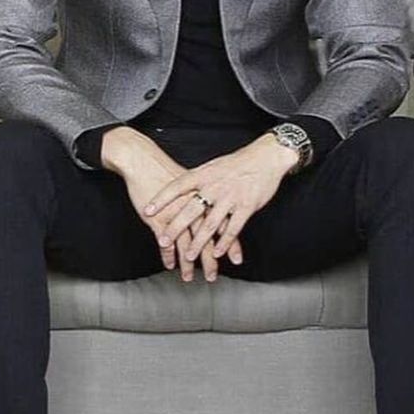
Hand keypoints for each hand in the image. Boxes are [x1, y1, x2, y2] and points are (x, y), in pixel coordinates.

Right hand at [101, 127, 242, 280]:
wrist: (144, 160)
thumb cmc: (166, 169)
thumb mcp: (193, 180)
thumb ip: (206, 195)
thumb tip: (218, 206)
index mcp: (205, 198)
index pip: (223, 224)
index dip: (229, 243)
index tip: (235, 259)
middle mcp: (193, 207)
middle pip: (205, 239)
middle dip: (209, 260)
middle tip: (213, 276)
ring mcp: (176, 213)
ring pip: (186, 244)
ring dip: (188, 263)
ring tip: (190, 278)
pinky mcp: (159, 217)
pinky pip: (165, 241)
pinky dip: (168, 255)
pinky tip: (170, 265)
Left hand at [145, 134, 297, 263]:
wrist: (265, 157)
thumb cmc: (237, 163)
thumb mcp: (212, 167)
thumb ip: (197, 180)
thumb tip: (179, 189)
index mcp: (204, 174)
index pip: (177, 186)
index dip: (162, 199)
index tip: (148, 210)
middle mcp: (215, 186)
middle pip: (191, 210)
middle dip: (176, 227)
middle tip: (163, 241)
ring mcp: (230, 197)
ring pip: (211, 224)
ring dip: (198, 243)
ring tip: (188, 256)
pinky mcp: (246, 206)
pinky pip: (234, 228)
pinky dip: (225, 242)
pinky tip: (218, 253)